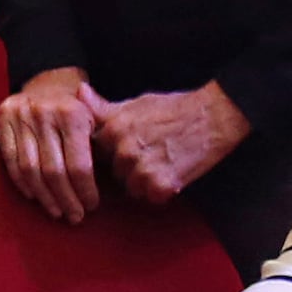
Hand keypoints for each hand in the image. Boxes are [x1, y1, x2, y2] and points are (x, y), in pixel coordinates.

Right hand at [0, 67, 109, 223]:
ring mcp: (21, 117)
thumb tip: (119, 171)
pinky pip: (10, 160)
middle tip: (75, 216)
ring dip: (45, 197)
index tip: (91, 205)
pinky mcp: (3, 120)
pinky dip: (22, 183)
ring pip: (30, 170)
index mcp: (73, 113)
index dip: (85, 190)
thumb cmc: (77, 107)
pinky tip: (35, 196)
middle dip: (66, 199)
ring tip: (57, 211)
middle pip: (53, 171)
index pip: (79, 165)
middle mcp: (45, 114)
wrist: (46, 80)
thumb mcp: (97, 115)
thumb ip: (105, 140)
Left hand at [95, 81, 252, 202]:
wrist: (212, 116)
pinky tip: (173, 173)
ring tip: (163, 163)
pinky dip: (162, 191)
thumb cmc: (174, 108)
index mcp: (113, 129)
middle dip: (129, 169)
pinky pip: (151, 198)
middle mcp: (123, 150)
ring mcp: (141, 169)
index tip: (129, 148)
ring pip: (131, 188)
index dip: (113, 154)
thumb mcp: (135, 103)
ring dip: (144, 182)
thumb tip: (79, 93)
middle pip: (114, 173)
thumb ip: (103, 107)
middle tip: (151, 154)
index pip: (97, 154)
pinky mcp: (160, 185)